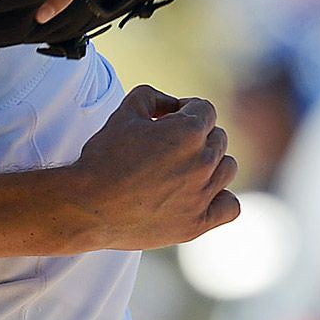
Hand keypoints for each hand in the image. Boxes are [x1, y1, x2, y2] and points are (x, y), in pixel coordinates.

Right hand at [58, 85, 239, 251]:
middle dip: (196, 136)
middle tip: (166, 147)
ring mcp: (202, 195)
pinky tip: (200, 194)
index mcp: (189, 131)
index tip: (168, 121)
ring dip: (210, 163)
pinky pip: (231, 206)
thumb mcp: (124, 112)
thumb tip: (171, 105)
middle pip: (218, 138)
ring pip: (227, 169)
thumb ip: (153, 96)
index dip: (185, 110)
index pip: (205, 110)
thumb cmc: (104, 158)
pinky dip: (221, 198)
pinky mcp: (197, 223)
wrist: (88, 206)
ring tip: (182, 169)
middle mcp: (203, 162)